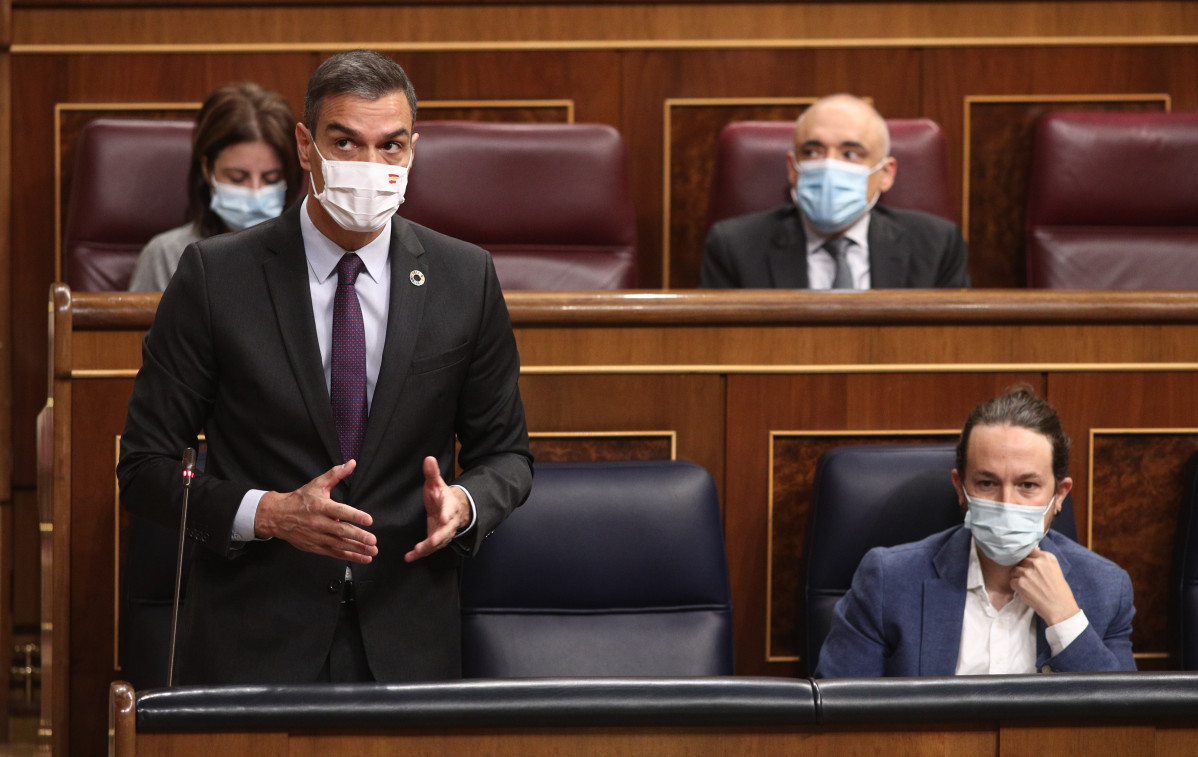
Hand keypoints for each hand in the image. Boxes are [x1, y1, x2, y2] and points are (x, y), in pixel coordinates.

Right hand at [255, 460, 377, 562]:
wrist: (277, 516)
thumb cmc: (300, 499)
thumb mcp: (317, 484)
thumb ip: (336, 474)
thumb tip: (351, 463)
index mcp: (321, 507)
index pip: (340, 511)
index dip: (355, 516)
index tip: (369, 520)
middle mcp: (319, 523)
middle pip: (341, 531)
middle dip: (358, 536)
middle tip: (372, 540)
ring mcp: (317, 537)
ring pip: (339, 545)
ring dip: (357, 549)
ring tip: (372, 551)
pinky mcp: (315, 547)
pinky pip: (334, 553)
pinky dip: (348, 556)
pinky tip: (362, 557)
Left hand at [405, 456, 470, 562]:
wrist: (454, 509)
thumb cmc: (442, 495)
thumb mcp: (437, 483)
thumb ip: (432, 473)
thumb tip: (428, 458)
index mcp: (449, 506)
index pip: (449, 510)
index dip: (447, 515)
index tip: (443, 519)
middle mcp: (449, 522)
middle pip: (446, 531)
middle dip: (439, 536)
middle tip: (432, 541)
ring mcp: (443, 533)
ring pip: (438, 542)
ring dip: (428, 548)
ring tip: (416, 552)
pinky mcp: (436, 540)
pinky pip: (429, 549)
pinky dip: (419, 554)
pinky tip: (409, 557)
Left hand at [1010, 547, 1080, 625]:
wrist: (1060, 608)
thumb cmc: (1059, 590)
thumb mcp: (1054, 569)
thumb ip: (1042, 560)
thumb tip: (1032, 548)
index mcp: (1047, 557)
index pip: (1029, 551)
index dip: (1028, 560)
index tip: (1031, 567)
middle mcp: (1037, 562)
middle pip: (1021, 561)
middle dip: (1024, 569)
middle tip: (1032, 580)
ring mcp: (1027, 572)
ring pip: (1014, 571)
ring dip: (1019, 578)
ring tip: (1030, 587)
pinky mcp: (1020, 583)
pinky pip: (1012, 582)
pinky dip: (1017, 588)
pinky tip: (1027, 592)